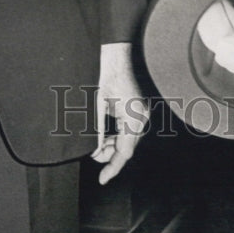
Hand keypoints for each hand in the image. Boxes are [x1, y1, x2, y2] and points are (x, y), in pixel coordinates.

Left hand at [91, 43, 148, 184]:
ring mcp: (142, 111)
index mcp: (134, 117)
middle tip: (91, 156)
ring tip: (95, 147)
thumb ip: (97, 132)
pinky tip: (105, 136)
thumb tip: (95, 153)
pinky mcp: (138, 107)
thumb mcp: (96, 106)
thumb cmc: (104, 74)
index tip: (102, 180)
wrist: (114, 52)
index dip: (113, 168)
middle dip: (110, 156)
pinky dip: (117, 135)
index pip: (125, 152)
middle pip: (128, 147)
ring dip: (113, 145)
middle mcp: (142, 116)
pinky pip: (129, 128)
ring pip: (129, 139)